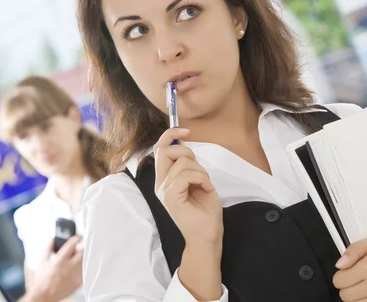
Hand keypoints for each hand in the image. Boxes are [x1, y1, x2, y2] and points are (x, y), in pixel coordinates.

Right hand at [24, 236, 82, 301]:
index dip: (77, 238)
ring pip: (84, 261)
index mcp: (60, 261)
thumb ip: (48, 249)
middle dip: (82, 249)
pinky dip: (81, 269)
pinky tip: (75, 270)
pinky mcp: (78, 282)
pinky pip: (84, 271)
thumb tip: (52, 239)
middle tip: (79, 249)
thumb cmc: (42, 280)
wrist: (44, 296)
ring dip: (81, 259)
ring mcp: (75, 275)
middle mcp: (69, 267)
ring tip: (75, 260)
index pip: (72, 244)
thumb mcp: (42, 262)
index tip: (79, 236)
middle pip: (82, 252)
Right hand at [153, 127, 222, 246]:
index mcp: (164, 179)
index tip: (187, 131)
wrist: (207, 234)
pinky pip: (187, 175)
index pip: (159, 149)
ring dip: (201, 171)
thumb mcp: (198, 179)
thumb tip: (184, 144)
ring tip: (206, 185)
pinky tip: (207, 190)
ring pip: (182, 163)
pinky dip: (202, 179)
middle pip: (164, 150)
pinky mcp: (171, 197)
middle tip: (200, 169)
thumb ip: (188, 164)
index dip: (171, 134)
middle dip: (187, 151)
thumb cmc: (205, 210)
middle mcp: (160, 184)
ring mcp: (164, 191)